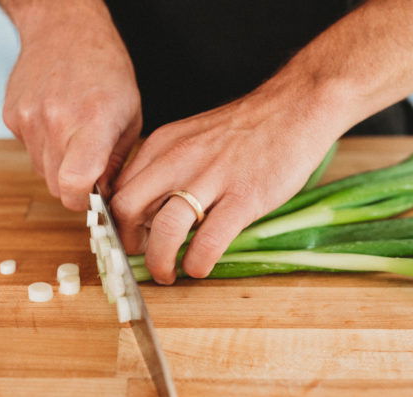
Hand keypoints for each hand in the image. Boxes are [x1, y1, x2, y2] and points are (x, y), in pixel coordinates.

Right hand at [1, 0, 141, 209]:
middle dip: (74, 186)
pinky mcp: (12, 116)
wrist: (65, 29)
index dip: (82, 202)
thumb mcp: (130, 117)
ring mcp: (29, 119)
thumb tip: (105, 198)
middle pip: (57, 187)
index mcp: (93, 122)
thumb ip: (117, 163)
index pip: (74, 184)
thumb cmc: (107, 71)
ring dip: (58, 166)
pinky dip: (43, 146)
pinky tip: (56, 120)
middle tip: (90, 163)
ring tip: (73, 134)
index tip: (92, 198)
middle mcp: (56, 122)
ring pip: (41, 172)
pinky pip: (28, 151)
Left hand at [111, 77, 344, 283]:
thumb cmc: (244, 129)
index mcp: (162, 145)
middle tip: (143, 256)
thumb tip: (148, 210)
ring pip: (164, 230)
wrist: (295, 107)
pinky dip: (197, 263)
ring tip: (168, 274)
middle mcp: (178, 160)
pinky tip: (199, 267)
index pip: (119, 189)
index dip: (118, 222)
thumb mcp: (191, 138)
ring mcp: (211, 179)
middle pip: (128, 209)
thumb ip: (166, 168)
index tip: (130, 238)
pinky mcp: (244, 197)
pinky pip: (208, 241)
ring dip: (159, 261)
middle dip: (129, 243)